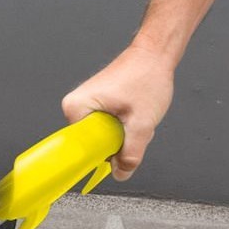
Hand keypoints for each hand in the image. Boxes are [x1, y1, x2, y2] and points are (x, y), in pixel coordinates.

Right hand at [62, 43, 175, 179]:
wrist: (154, 54)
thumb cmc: (146, 77)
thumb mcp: (142, 123)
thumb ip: (131, 154)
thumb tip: (121, 173)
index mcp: (76, 108)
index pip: (82, 148)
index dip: (104, 154)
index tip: (121, 148)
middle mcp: (74, 106)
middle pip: (93, 144)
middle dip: (118, 142)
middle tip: (134, 125)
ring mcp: (84, 105)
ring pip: (102, 137)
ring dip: (123, 134)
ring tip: (136, 115)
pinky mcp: (95, 105)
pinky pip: (106, 128)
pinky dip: (123, 126)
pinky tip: (134, 113)